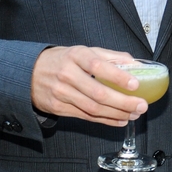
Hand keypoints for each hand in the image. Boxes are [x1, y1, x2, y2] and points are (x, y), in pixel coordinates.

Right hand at [31, 46, 148, 125]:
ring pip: (93, 108)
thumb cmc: (63, 60)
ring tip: (133, 114)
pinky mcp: (58, 107)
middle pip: (98, 93)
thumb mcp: (84, 51)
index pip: (98, 66)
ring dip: (117, 113)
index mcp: (76, 56)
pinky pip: (86, 116)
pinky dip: (106, 120)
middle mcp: (67, 74)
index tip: (135, 84)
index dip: (117, 76)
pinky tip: (119, 120)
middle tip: (141, 105)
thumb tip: (136, 65)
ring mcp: (61, 92)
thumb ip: (110, 57)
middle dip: (123, 102)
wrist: (30, 73)